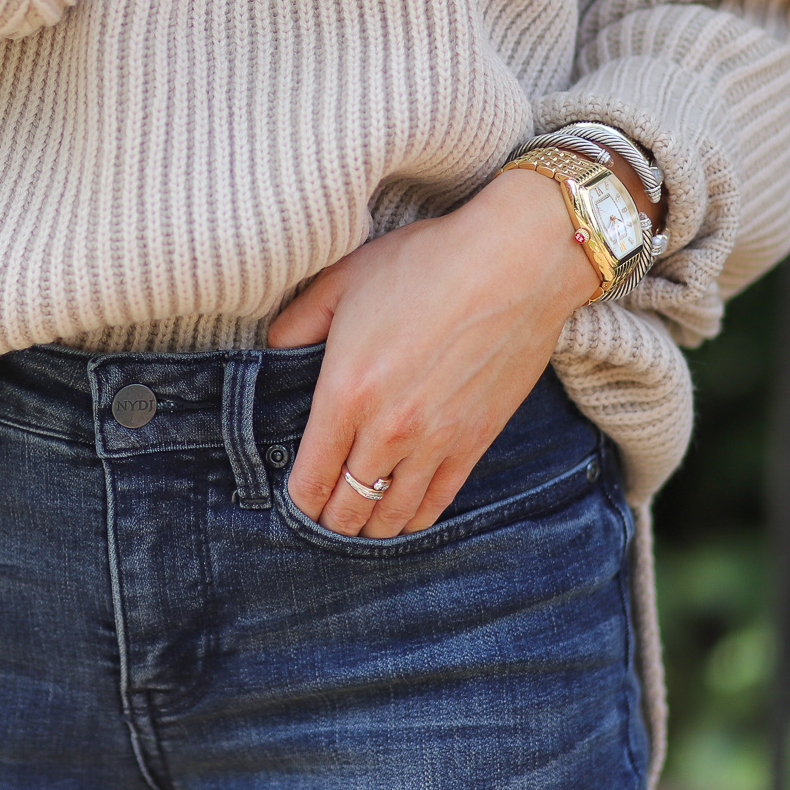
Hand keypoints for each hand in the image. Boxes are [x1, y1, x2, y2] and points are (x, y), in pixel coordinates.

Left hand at [266, 169, 600, 537]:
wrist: (516, 263)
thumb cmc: (426, 263)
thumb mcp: (342, 280)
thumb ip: (297, 323)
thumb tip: (272, 351)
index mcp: (347, 391)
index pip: (310, 478)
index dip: (297, 499)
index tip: (295, 497)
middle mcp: (388, 429)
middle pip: (349, 507)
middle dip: (330, 519)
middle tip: (324, 514)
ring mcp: (437, 441)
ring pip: (393, 515)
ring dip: (372, 526)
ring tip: (360, 522)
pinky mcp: (476, 441)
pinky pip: (439, 501)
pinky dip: (416, 517)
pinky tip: (405, 515)